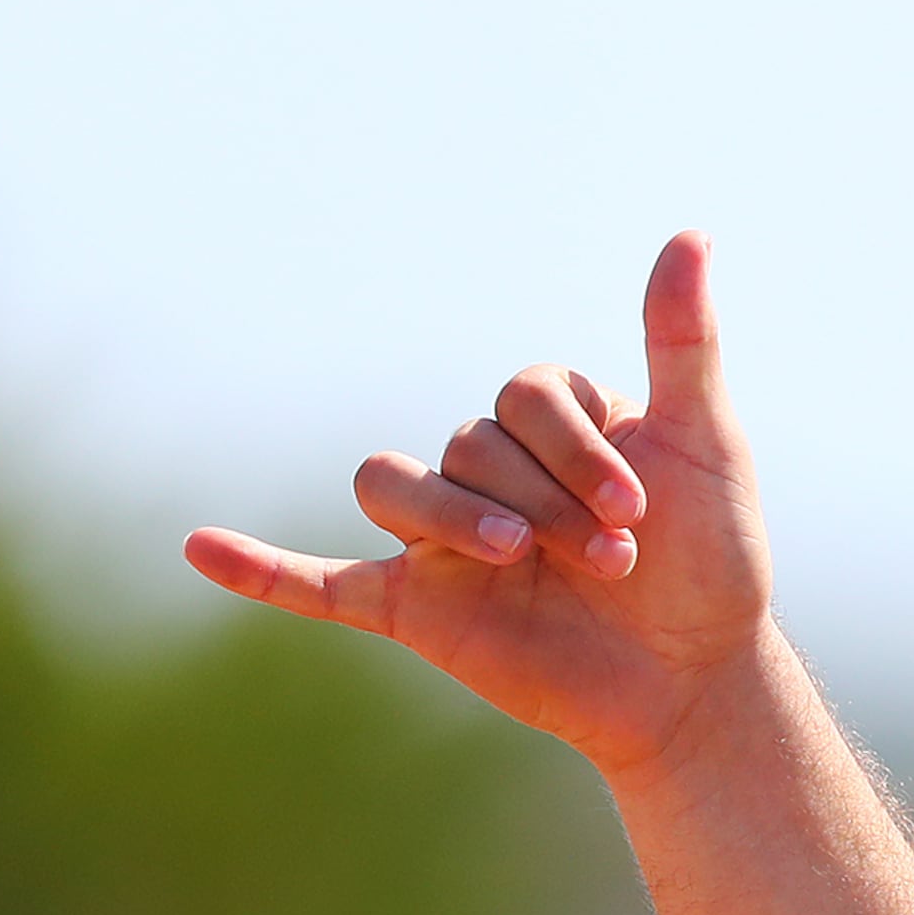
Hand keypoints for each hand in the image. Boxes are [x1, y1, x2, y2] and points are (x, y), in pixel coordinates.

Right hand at [186, 232, 776, 778]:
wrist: (698, 681)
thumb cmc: (712, 564)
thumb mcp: (706, 445)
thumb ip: (683, 342)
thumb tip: (691, 234)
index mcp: (546, 426)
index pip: (523, 396)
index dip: (577, 448)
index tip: (641, 508)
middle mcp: (487, 471)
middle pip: (468, 444)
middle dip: (544, 502)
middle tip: (613, 561)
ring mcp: (444, 538)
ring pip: (391, 486)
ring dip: (450, 517)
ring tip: (515, 558)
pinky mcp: (420, 608)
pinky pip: (322, 584)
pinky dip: (263, 571)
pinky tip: (201, 550)